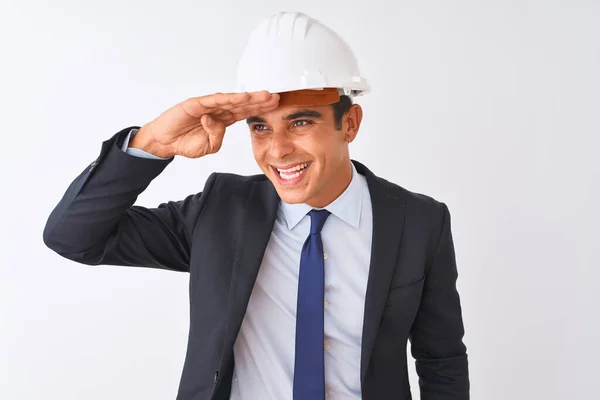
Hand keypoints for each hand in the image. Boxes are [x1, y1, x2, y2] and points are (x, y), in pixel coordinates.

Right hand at [131, 91, 279, 157]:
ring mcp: (207, 105)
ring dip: (249, 97)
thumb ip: (217, 137)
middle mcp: (217, 110)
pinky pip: (215, 100)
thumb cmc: (185, 142)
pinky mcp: (196, 103)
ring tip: (265, 95)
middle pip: (243, 104)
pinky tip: (243, 97)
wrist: (165, 142)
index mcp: (223, 120)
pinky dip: (229, 98)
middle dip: (260, 101)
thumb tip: (218, 122)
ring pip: (232, 100)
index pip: (245, 113)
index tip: (276, 107)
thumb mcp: (209, 146)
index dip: (259, 109)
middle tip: (277, 97)